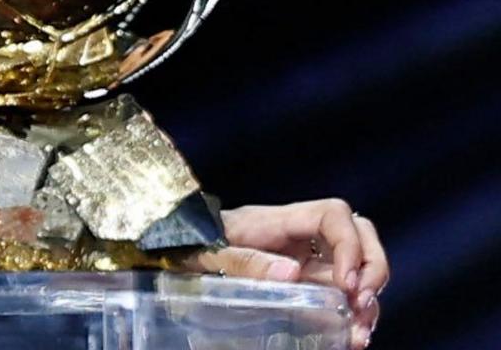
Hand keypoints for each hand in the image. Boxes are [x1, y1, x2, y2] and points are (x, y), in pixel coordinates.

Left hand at [191, 199, 387, 346]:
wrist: (178, 252)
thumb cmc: (190, 245)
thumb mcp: (208, 252)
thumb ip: (244, 261)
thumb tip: (291, 274)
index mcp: (279, 220)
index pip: (334, 215)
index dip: (350, 245)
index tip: (345, 282)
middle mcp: (301, 236)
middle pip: (360, 234)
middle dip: (372, 267)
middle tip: (361, 302)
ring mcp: (307, 257)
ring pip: (358, 266)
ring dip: (367, 298)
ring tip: (359, 331)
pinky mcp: (307, 281)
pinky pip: (342, 292)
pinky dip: (353, 313)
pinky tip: (352, 336)